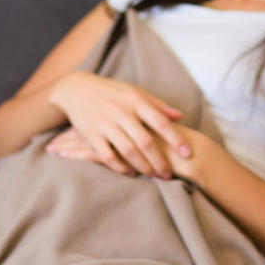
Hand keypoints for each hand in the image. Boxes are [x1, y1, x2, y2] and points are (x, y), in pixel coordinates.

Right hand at [47, 71, 190, 177]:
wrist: (77, 88)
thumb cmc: (112, 91)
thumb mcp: (135, 92)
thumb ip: (157, 105)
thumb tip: (180, 117)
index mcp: (136, 100)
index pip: (160, 122)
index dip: (175, 139)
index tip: (187, 154)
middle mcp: (121, 112)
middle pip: (145, 141)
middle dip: (160, 160)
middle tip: (169, 174)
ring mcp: (105, 123)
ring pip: (128, 151)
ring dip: (143, 166)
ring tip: (153, 176)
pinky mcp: (90, 134)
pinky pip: (107, 155)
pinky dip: (120, 166)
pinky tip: (131, 173)